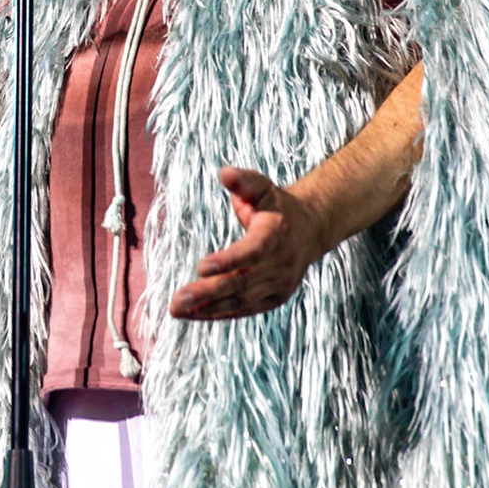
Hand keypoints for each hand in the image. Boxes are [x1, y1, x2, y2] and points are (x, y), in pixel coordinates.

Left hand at [169, 167, 325, 320]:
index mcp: (276, 233)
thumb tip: (224, 173)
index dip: (229, 261)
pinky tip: (194, 314)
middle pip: (242, 282)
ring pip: (241, 300)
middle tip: (178, 301)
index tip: (200, 267)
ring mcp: (279, 284)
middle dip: (208, 292)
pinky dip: (219, 313)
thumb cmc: (276, 205)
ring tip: (178, 310)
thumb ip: (244, 181)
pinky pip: (244, 309)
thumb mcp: (262, 187)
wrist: (310, 229)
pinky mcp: (274, 298)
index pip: (253, 251)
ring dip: (208, 308)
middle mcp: (280, 263)